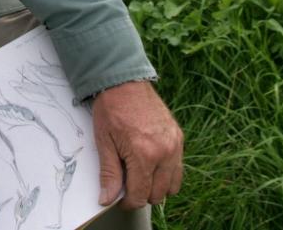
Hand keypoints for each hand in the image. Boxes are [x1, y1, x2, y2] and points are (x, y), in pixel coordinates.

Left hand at [92, 80, 183, 209]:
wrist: (124, 81)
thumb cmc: (112, 109)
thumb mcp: (104, 142)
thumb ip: (109, 173)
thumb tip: (108, 198)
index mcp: (144, 155)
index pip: (140, 195)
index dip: (128, 202)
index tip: (120, 199)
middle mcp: (165, 152)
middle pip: (158, 194)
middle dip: (142, 194)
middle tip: (128, 184)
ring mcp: (175, 144)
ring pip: (172, 185)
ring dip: (157, 186)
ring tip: (140, 175)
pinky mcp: (179, 137)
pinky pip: (178, 167)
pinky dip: (167, 172)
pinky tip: (151, 163)